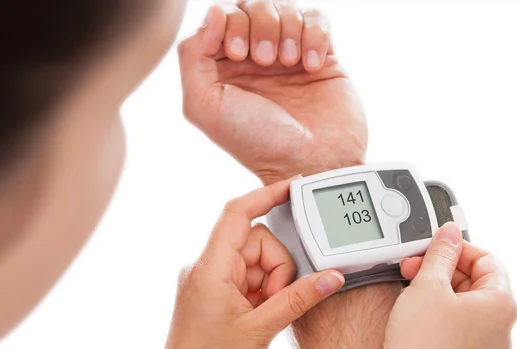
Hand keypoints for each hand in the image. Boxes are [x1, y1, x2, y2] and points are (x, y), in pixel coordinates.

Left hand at [148, 178, 344, 348]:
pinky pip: (249, 279)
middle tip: (275, 300)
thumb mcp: (262, 329)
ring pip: (257, 262)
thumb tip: (331, 277)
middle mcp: (207, 268)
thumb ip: (299, 298)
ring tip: (266, 315)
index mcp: (210, 267)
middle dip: (277, 267)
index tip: (294, 187)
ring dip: (272, 283)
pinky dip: (264, 292)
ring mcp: (211, 282)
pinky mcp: (216, 295)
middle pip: (257, 241)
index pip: (238, 213)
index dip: (267, 194)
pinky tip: (262, 316)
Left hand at [178, 1, 366, 183]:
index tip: (237, 54)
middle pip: (254, 5)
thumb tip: (215, 12)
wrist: (310, 162)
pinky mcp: (322, 58)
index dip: (229, 23)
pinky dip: (314, 35)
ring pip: (286, 8)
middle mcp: (256, 59)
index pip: (222, 15)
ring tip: (290, 63)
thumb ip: (191, 56)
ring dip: (287, 29)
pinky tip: (312, 65)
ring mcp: (290, 57)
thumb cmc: (256, 142)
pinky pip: (317, 20)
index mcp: (224, 67)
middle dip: (259, 25)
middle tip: (266, 61)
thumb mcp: (205, 107)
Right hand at [372, 222, 516, 348]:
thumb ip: (441, 253)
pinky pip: (452, 322)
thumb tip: (450, 233)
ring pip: (462, 302)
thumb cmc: (421, 343)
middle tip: (414, 262)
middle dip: (443, 266)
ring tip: (408, 280)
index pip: (489, 260)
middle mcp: (498, 329)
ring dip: (436, 285)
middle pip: (475, 281)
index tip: (436, 243)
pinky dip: (434, 308)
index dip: (459, 247)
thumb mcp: (429, 284)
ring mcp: (480, 347)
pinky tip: (411, 304)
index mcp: (503, 307)